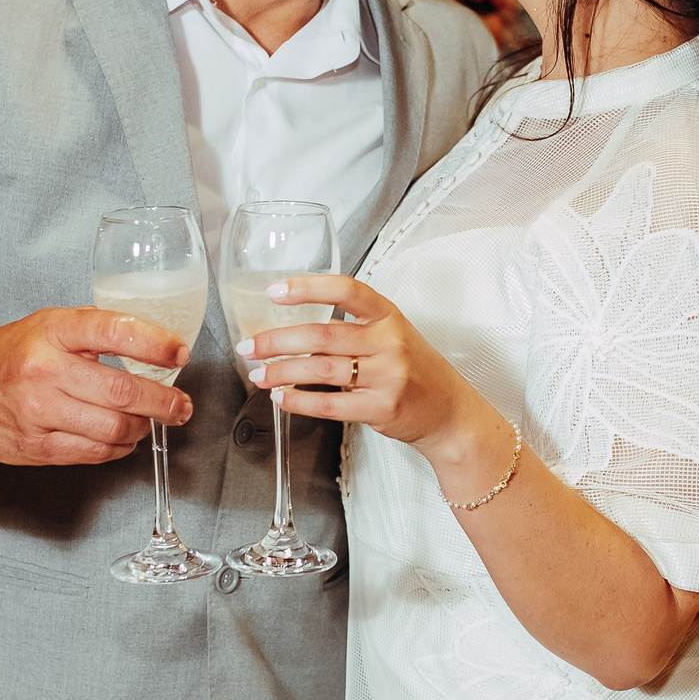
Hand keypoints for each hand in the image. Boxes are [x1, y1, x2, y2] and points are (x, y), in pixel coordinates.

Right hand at [0, 308, 191, 465]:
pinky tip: (124, 437)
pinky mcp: (34, 447)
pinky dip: (118, 447)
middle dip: (163, 402)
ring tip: (150, 421)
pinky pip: (93, 453)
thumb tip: (158, 349)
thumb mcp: (53, 324)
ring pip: (113, 428)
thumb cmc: (16, 351)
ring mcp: (37, 412)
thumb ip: (99, 332)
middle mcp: (44, 370)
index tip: (180, 354)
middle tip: (181, 406)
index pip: (114, 331)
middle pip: (122, 392)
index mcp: (53, 331)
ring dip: (143, 428)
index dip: (155, 344)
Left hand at [242, 276, 507, 482]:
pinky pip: (329, 405)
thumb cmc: (414, 369)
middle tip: (249, 346)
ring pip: (320, 370)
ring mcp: (387, 376)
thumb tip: (292, 330)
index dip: (308, 288)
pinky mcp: (381, 408)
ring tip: (258, 375)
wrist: (449, 411)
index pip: (346, 290)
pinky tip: (281, 398)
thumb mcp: (391, 336)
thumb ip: (351, 329)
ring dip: (281, 372)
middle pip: (322, 335)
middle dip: (277, 341)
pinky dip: (299, 401)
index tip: (275, 290)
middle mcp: (389, 341)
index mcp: (388, 315)